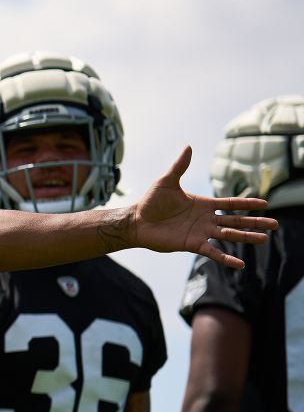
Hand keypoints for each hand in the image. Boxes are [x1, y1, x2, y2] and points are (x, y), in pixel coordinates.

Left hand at [131, 147, 276, 267]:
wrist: (137, 221)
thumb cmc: (151, 201)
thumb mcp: (167, 181)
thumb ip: (180, 166)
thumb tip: (188, 147)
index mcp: (204, 204)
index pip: (231, 203)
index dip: (247, 203)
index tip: (265, 204)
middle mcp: (206, 219)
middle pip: (236, 221)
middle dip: (255, 222)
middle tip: (275, 224)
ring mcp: (201, 232)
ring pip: (229, 235)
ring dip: (247, 237)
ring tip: (264, 239)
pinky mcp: (192, 244)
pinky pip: (213, 252)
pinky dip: (226, 258)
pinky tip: (240, 265)